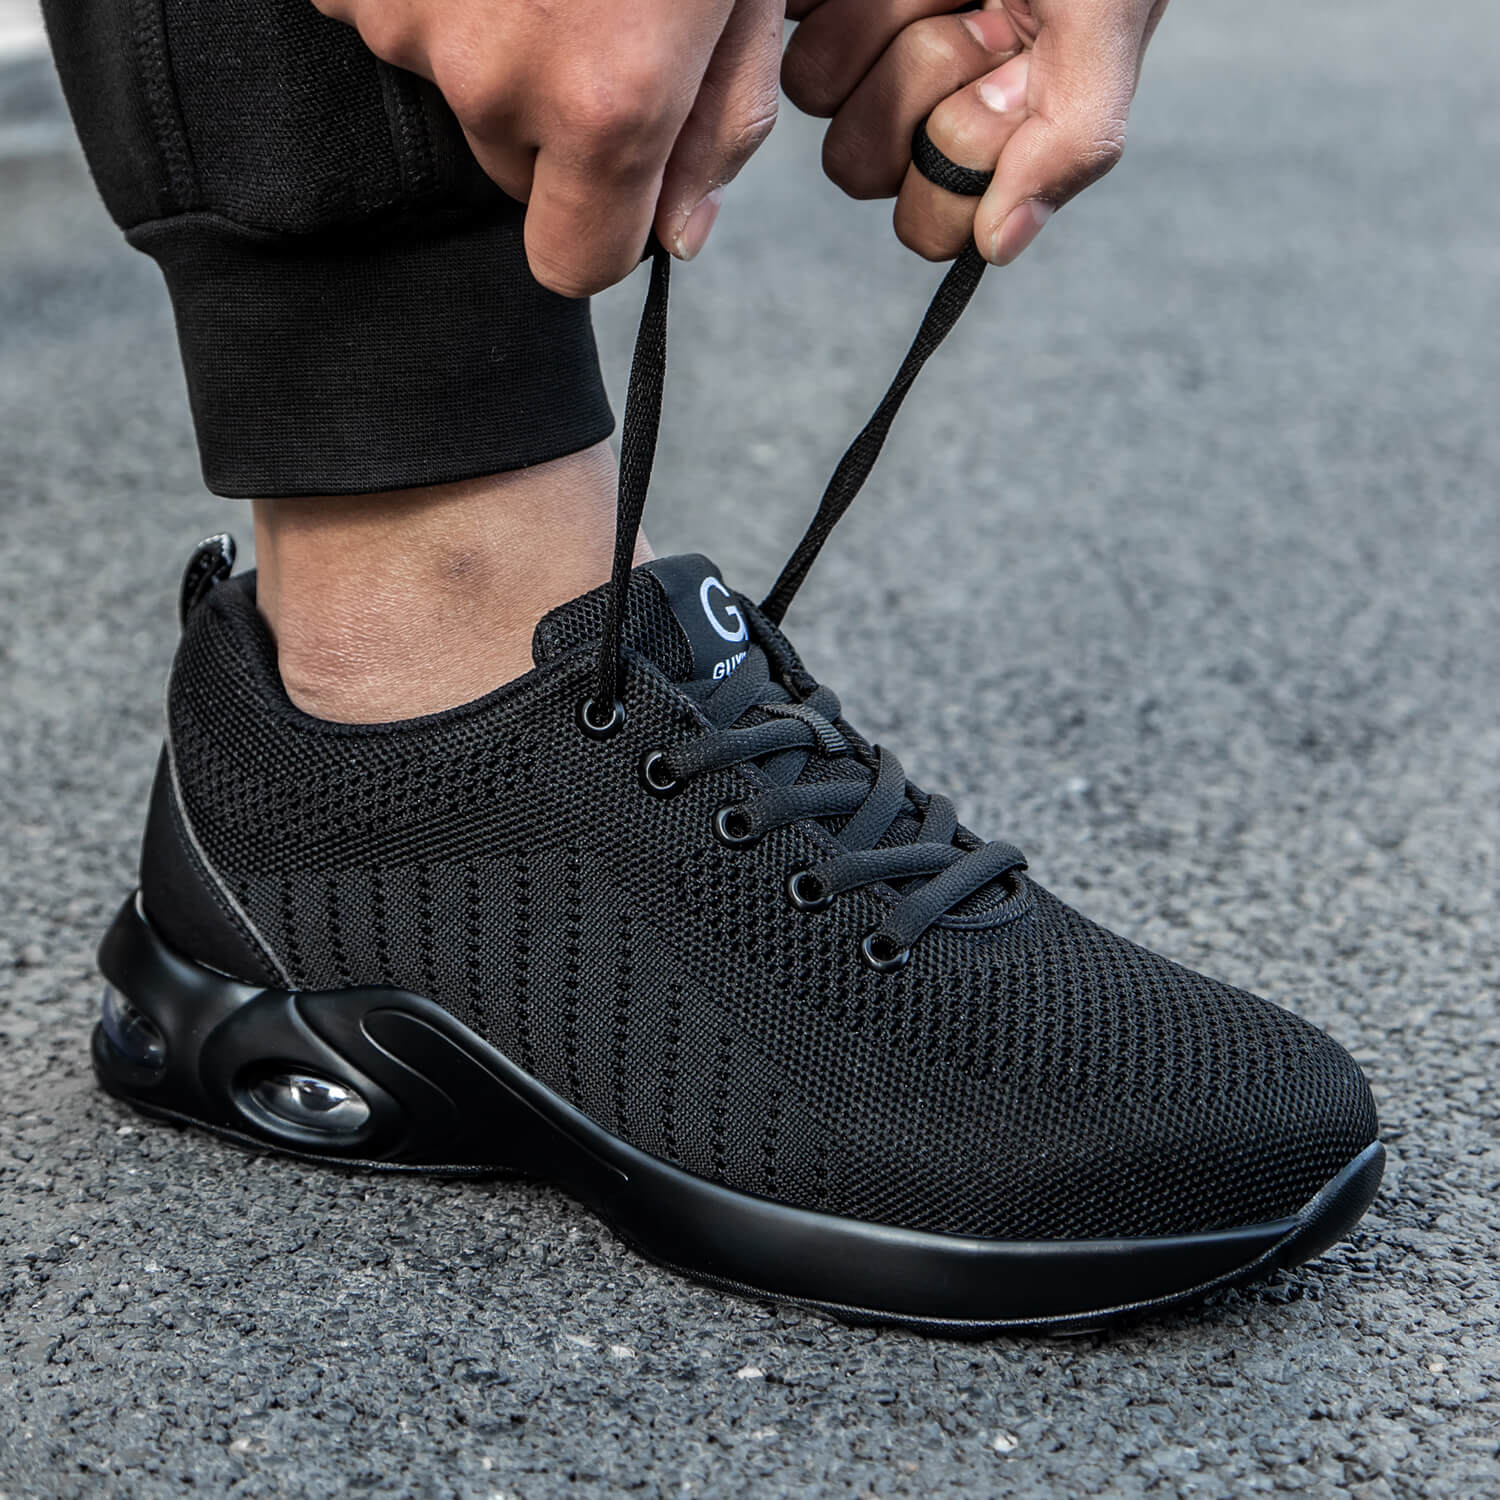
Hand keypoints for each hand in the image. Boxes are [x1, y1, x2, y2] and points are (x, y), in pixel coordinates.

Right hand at [313, 0, 783, 296]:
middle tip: (588, 3)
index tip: (622, 174)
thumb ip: (721, 127)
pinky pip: (385, 10)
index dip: (605, 227)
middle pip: (513, 174)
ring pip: (448, 85)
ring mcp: (402, 14)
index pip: (577, 267)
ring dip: (486, 35)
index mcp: (608, 102)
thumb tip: (677, 237)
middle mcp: (492, 80)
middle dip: (550, 115)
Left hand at [783, 0, 1168, 264]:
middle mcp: (923, 101)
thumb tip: (1001, 246)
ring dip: (874, 21)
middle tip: (972, 10)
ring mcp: (865, 42)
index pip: (932, 222)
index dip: (952, 162)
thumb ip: (1074, 139)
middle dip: (914, 83)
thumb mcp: (1106, 24)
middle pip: (861, 166)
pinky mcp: (818, 2)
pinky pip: (790, 28)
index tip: (1000, 87)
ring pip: (815, 91)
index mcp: (989, 134)